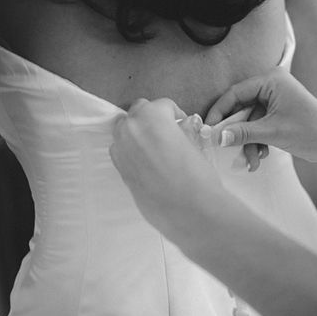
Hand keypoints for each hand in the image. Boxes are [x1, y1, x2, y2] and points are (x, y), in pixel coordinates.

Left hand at [110, 99, 225, 242]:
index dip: (176, 115)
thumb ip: (181, 132)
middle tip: (169, 134)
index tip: (184, 125)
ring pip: (126, 129)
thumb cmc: (198, 175)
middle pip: (138, 111)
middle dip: (153, 118)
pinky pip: (121, 149)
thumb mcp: (194, 145)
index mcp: (152, 116)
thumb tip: (180, 128)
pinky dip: (132, 150)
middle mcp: (131, 128)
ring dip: (139, 132)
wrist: (188, 210)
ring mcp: (120, 148)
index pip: (163, 105)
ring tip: (158, 148)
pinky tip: (149, 163)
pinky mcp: (118, 168)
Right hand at [204, 67, 316, 163]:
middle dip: (238, 133)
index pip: (235, 93)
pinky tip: (263, 156)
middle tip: (228, 149)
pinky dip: (257, 141)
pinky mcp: (278, 112)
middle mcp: (272, 85)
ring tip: (254, 161)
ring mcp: (276, 98)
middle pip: (241, 108)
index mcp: (272, 80)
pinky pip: (258, 125)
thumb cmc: (310, 132)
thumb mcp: (272, 132)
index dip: (220, 111)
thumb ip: (242, 132)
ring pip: (249, 121)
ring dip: (249, 142)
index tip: (209, 130)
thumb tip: (216, 136)